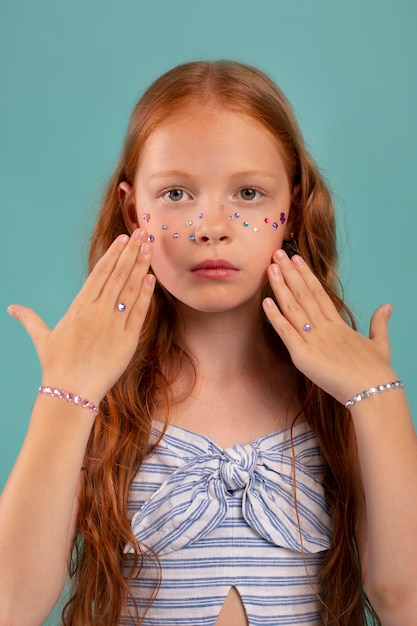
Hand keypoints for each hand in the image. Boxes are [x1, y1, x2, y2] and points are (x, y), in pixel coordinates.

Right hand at [7, 229, 154, 404]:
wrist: (70, 391)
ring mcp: (113, 323)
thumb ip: (30, 320)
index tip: (123, 239)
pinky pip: (139, 312)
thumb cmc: (56, 365)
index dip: (113, 254)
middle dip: (131, 252)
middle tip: (142, 233)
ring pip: (130, 289)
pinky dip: (146, 294)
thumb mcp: (42, 338)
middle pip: (117, 275)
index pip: (99, 273)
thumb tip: (11, 308)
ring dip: (141, 267)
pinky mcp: (127, 339)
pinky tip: (151, 278)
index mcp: (79, 306)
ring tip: (149, 248)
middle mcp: (97, 311)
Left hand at [262, 250, 395, 404]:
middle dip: (289, 273)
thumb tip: (387, 306)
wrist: (375, 392)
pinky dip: (275, 317)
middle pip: (303, 294)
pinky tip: (266, 301)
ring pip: (293, 308)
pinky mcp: (303, 356)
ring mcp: (313, 340)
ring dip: (280, 287)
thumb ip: (379, 323)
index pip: (319, 293)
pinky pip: (286, 333)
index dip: (306, 275)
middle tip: (276, 253)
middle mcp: (324, 328)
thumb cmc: (377, 372)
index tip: (296, 259)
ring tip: (270, 267)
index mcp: (339, 325)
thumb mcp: (379, 343)